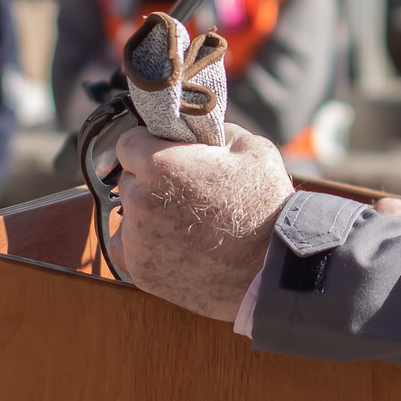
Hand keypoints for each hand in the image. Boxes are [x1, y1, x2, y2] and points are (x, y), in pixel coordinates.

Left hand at [112, 123, 293, 321]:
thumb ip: (213, 132)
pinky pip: (127, 247)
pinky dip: (143, 244)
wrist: (272, 269)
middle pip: (128, 179)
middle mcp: (139, 200)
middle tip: (184, 190)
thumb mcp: (251, 149)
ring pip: (128, 214)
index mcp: (160, 164)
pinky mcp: (140, 271)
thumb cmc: (265, 208)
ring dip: (147, 213)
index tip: (165, 154)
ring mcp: (136, 240)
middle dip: (150, 180)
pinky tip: (173, 242)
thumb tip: (197, 130)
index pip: (128, 143)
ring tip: (184, 221)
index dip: (149, 145)